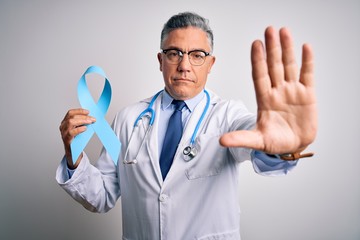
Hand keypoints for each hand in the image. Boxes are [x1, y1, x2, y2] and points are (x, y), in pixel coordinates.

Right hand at [59, 108, 95, 167]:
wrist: (73, 152)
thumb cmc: (76, 139)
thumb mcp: (79, 129)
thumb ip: (82, 123)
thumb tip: (91, 117)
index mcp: (65, 122)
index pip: (70, 113)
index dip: (79, 111)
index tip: (88, 112)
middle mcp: (63, 126)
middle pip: (71, 117)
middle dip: (83, 116)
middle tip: (92, 119)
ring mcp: (63, 133)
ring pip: (70, 122)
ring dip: (82, 121)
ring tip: (90, 122)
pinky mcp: (66, 139)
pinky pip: (71, 132)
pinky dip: (79, 129)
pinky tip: (85, 128)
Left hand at [219, 26, 316, 153]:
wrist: (293, 147)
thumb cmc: (274, 143)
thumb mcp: (257, 140)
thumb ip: (241, 138)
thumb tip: (221, 141)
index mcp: (264, 99)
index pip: (259, 75)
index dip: (258, 60)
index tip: (256, 44)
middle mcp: (277, 91)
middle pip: (274, 66)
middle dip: (271, 48)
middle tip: (269, 30)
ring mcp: (292, 91)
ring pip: (289, 66)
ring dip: (287, 49)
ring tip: (284, 31)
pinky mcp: (307, 95)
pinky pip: (307, 75)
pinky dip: (307, 62)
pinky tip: (305, 47)